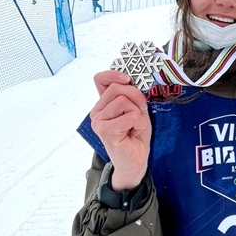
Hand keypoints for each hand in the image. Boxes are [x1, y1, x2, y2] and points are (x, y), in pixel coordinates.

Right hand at [90, 70, 151, 190]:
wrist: (136, 160)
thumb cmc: (135, 134)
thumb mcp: (137, 109)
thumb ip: (131, 95)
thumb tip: (128, 82)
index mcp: (103, 104)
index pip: (100, 79)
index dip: (114, 75)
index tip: (128, 80)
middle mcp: (97, 111)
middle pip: (117, 88)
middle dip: (136, 98)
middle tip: (138, 114)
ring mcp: (98, 121)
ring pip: (123, 100)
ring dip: (137, 113)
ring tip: (134, 125)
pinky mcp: (105, 130)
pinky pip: (129, 115)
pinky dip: (138, 122)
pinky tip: (134, 132)